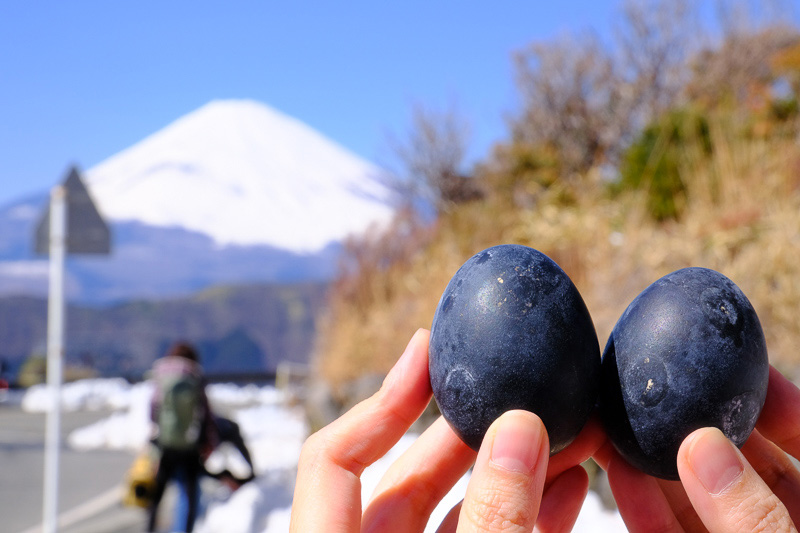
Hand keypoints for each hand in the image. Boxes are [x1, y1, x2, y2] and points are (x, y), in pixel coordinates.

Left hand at [290, 328, 603, 531]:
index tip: (428, 349)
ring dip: (517, 470)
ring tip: (570, 432)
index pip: (334, 457)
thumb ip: (491, 517)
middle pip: (409, 476)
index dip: (382, 398)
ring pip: (462, 510)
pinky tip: (572, 486)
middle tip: (524, 393)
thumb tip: (518, 428)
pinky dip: (531, 515)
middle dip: (475, 430)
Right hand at [596, 366, 799, 530]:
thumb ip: (755, 516)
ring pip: (694, 499)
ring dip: (655, 464)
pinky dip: (644, 508)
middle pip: (737, 466)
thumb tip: (702, 445)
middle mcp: (773, 524)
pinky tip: (620, 476)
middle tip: (660, 391)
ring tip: (620, 427)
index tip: (745, 372)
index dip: (778, 405)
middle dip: (696, 426)